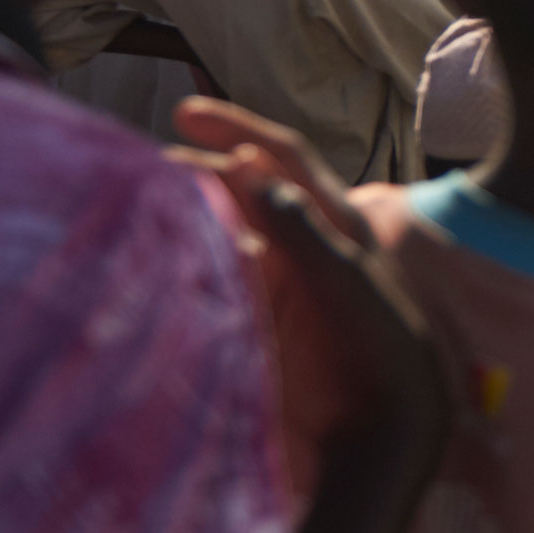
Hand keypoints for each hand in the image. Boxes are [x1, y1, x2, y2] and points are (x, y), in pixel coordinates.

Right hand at [167, 98, 441, 498]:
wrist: (389, 419)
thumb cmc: (381, 342)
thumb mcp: (345, 278)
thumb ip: (299, 225)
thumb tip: (248, 165)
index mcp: (334, 217)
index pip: (279, 157)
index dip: (236, 128)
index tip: (185, 113)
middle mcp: (304, 238)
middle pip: (242, 188)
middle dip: (197, 171)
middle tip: (145, 170)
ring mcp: (280, 275)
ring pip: (226, 227)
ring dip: (190, 213)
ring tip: (146, 208)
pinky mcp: (262, 313)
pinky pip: (221, 274)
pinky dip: (195, 260)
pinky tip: (166, 259)